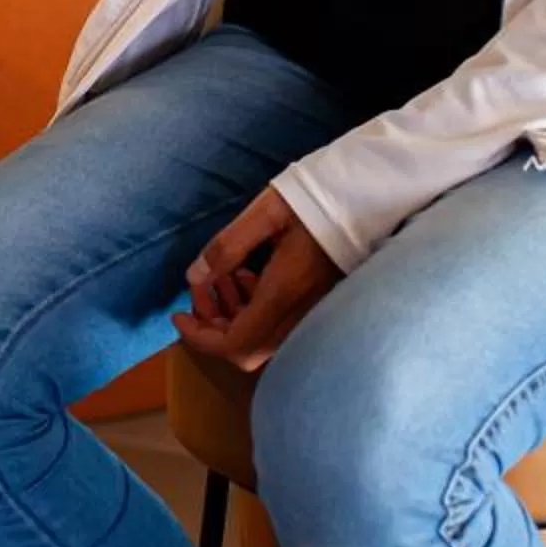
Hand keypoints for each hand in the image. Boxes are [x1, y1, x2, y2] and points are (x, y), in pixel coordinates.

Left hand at [176, 188, 340, 371]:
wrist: (367, 197)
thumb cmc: (316, 197)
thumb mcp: (265, 212)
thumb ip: (228, 246)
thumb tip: (195, 277)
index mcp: (283, 292)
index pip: (235, 343)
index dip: (201, 338)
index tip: (179, 315)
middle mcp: (300, 312)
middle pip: (247, 349)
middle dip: (214, 325)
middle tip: (201, 288)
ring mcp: (313, 312)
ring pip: (263, 339)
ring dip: (232, 315)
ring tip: (222, 275)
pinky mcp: (318, 304)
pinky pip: (279, 324)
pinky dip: (253, 309)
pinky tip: (249, 274)